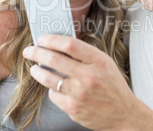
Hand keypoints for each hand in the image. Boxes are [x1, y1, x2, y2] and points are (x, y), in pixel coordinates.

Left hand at [22, 34, 137, 129]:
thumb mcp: (105, 63)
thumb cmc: (114, 86)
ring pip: (48, 78)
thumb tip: (59, 45)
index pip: (70, 44)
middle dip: (36, 53)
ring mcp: (79, 94)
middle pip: (54, 59)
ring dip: (37, 71)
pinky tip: (56, 87)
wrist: (124, 114)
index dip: (52, 39)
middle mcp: (88, 76)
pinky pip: (53, 94)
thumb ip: (85, 54)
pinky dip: (52, 89)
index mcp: (98, 61)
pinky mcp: (73, 108)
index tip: (43, 38)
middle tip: (29, 51)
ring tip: (35, 68)